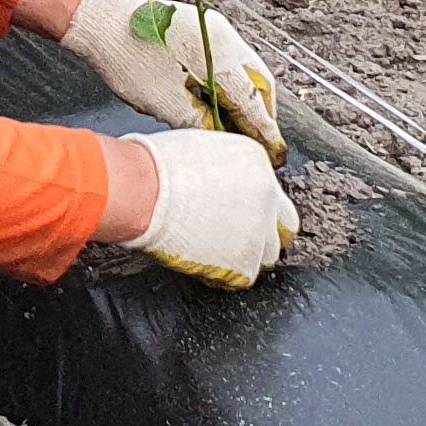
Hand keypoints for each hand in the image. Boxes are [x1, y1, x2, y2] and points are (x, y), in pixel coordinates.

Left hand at [57, 0, 286, 159]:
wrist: (99, 21)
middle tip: (261, 142)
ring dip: (249, 98)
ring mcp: (216, 29)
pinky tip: (221, 101)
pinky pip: (232, 59)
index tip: (273, 154)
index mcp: (221, 55)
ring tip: (242, 126)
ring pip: (247, 69)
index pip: (255, 100)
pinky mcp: (203, 28)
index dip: (265, 131)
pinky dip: (233, 83)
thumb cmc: (126, 60)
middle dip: (264, 114)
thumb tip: (226, 142)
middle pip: (260, 82)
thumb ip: (201, 124)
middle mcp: (226, 36)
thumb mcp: (165, 103)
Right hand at [124, 129, 295, 288]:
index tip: (232, 213)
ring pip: (267, 254)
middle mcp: (268, 194)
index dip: (251, 206)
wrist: (142, 191)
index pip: (270, 193)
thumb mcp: (200, 149)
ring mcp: (259, 230)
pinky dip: (225, 273)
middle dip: (263, 233)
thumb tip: (216, 185)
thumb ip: (222, 170)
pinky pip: (244, 276)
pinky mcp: (245, 261)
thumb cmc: (154, 167)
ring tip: (211, 251)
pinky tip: (202, 262)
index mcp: (256, 162)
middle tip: (233, 237)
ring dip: (244, 254)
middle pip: (283, 226)